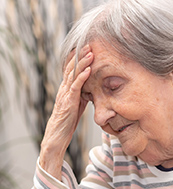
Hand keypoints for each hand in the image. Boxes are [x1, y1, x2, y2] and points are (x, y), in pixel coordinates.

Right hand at [40, 45, 93, 178]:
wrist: (57, 136)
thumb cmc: (67, 123)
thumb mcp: (76, 107)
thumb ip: (82, 97)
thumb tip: (91, 90)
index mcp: (66, 90)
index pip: (71, 71)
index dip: (78, 60)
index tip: (87, 50)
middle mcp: (64, 90)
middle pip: (72, 69)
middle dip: (81, 56)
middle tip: (90, 45)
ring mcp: (65, 95)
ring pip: (73, 75)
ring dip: (83, 63)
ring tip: (91, 53)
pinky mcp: (68, 102)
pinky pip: (75, 87)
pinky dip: (82, 77)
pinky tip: (89, 70)